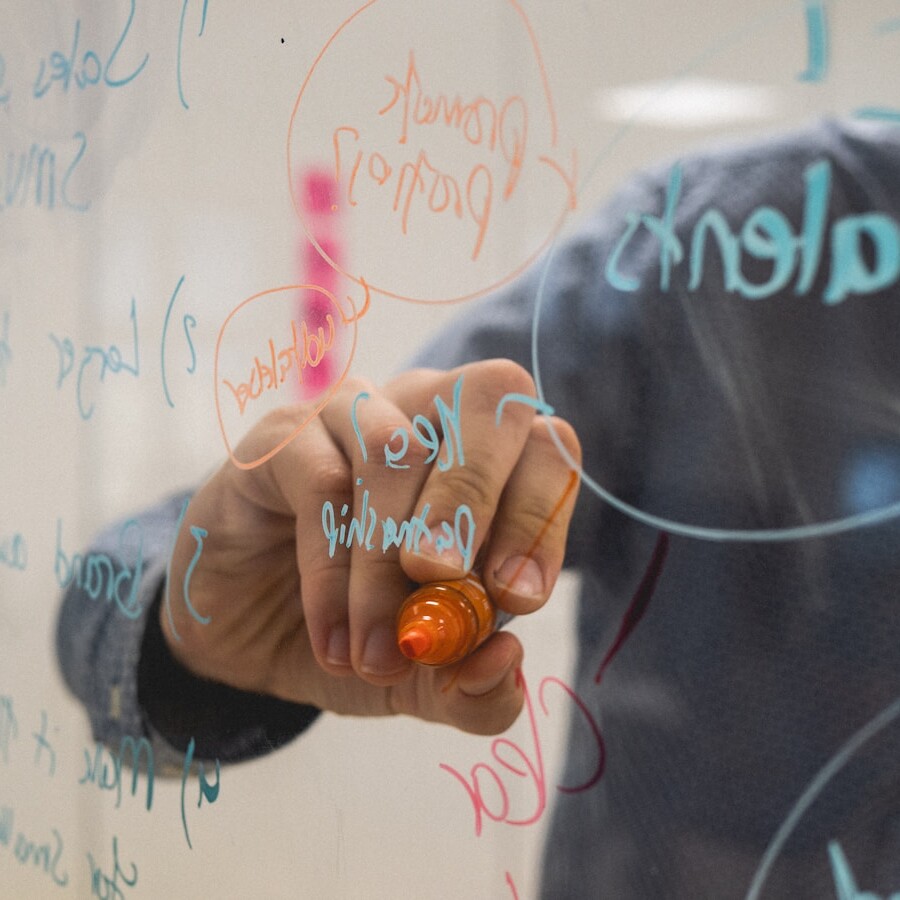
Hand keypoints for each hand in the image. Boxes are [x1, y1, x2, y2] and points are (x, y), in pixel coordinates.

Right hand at [164, 358, 580, 734]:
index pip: (548, 448)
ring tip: (378, 654)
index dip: (542, 516)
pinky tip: (332, 639)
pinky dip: (333, 571)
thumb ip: (476, 688)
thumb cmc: (359, 632)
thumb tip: (506, 661)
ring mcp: (356, 414)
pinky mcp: (285, 437)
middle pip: (488, 397)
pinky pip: (322, 482)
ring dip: (388, 564)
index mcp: (488, 459)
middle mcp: (430, 415)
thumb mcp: (427, 679)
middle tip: (443, 585)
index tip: (515, 601)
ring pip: (397, 451)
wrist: (249, 634)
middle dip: (474, 501)